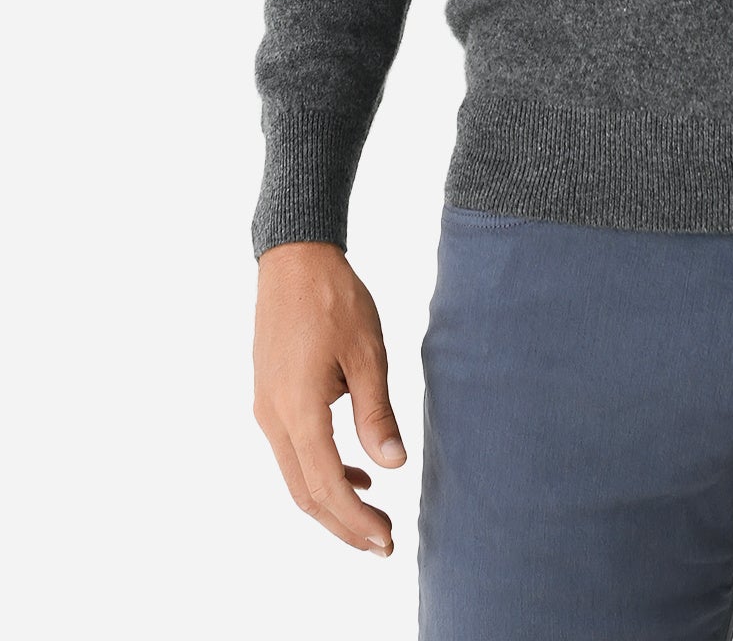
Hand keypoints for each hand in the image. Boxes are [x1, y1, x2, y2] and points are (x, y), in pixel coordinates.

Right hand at [253, 241, 406, 556]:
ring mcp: (268, 409)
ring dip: (333, 501)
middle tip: (384, 544)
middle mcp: (274, 417)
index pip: (326, 484)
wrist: (293, 259)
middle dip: (343, 524)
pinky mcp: (271, 397)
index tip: (385, 540)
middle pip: (306, 492)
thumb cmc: (333, 298)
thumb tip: (392, 463)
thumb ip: (376, 411)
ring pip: (297, 475)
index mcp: (298, 409)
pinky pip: (294, 451)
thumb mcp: (366, 352)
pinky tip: (357, 473)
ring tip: (372, 519)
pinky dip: (322, 472)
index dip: (355, 519)